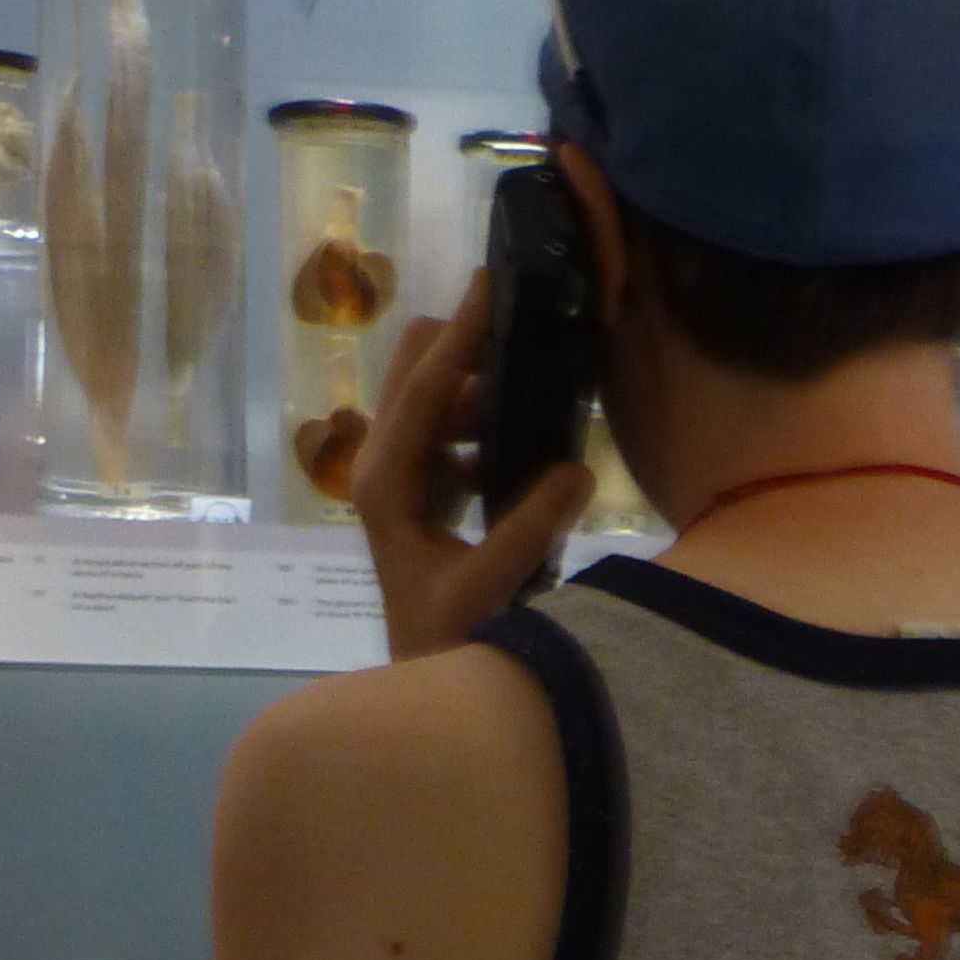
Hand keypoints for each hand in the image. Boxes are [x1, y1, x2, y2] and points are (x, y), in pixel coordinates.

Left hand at [352, 271, 591, 658]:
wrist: (425, 676)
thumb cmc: (449, 640)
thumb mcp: (490, 588)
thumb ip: (530, 529)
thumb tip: (577, 468)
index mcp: (386, 483)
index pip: (423, 391)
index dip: (460, 337)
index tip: (492, 283)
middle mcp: (382, 465)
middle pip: (414, 371)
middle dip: (465, 345)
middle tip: (527, 325)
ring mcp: (400, 472)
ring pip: (434, 394)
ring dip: (480, 387)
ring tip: (535, 396)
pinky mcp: (422, 484)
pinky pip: (451, 425)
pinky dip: (484, 419)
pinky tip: (525, 442)